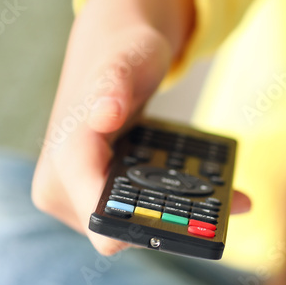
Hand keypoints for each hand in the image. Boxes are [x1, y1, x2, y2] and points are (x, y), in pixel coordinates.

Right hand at [32, 0, 251, 254]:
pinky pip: (130, 216)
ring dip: (171, 216)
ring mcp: (71, 200)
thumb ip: (114, 86)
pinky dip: (164, 206)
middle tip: (227, 203)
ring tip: (223, 197)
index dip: (145, 229)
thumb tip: (104, 113)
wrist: (112, 51)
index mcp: (64, 161)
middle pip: (119, 233)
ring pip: (127, 229)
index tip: (195, 226)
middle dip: (168, 221)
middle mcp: (58, 189)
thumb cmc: (122, 53)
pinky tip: (213, 196)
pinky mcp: (88, 200)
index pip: (100, 222)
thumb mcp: (126, 62)